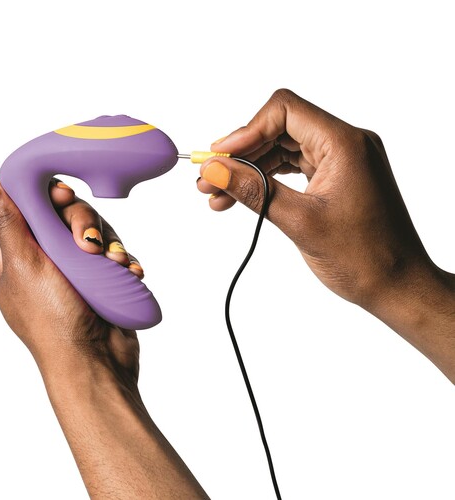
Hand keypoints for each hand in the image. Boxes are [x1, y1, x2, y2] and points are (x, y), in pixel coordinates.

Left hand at [0, 172, 207, 497]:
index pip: (31, 206)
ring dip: (111, 244)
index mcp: (19, 253)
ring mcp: (78, 269)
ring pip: (98, 233)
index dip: (49, 197)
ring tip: (115, 263)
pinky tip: (129, 272)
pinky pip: (117, 256)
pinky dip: (125, 261)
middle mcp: (48, 258)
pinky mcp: (103, 279)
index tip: (63, 198)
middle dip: (85, 224)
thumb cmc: (54, 322)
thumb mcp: (25, 266)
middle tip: (89, 243)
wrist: (95, 363)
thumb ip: (8, 221)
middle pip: (69, 216)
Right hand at [197, 89, 454, 382]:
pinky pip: (294, 168)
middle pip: (280, 130)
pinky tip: (243, 196)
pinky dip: (268, 180)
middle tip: (209, 178)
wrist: (397, 287)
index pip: (285, 111)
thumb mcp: (300, 222)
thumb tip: (215, 171)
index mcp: (345, 144)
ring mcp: (342, 161)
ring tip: (218, 194)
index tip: (219, 157)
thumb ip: (254, 191)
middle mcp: (345, 144)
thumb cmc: (364, 258)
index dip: (246, 131)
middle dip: (241, 154)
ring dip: (250, 169)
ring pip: (283, 150)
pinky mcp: (336, 178)